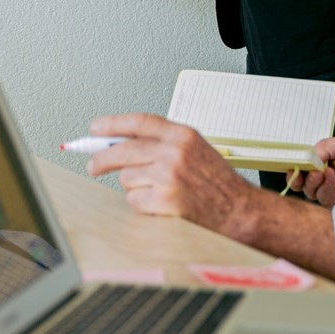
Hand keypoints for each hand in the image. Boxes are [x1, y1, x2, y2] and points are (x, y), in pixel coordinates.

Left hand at [84, 113, 259, 235]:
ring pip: (126, 178)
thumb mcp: (196, 150)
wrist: (240, 212)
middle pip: (123, 150)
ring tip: (158, 191)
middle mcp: (175, 153)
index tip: (95, 128)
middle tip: (94, 165)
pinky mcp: (165, 200)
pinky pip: (134, 200)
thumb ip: (164, 142)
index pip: (140, 122)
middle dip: (102, 159)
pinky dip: (141, 205)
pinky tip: (160, 205)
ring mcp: (169, 176)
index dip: (113, 123)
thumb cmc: (219, 184)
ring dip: (134, 187)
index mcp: (184, 135)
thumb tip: (123, 143)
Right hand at [296, 134, 334, 208]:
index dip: (296, 164)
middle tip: (300, 170)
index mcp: (327, 161)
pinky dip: (324, 188)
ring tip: (320, 172)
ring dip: (311, 181)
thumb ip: (325, 147)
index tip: (292, 161)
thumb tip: (307, 156)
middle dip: (297, 176)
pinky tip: (330, 177)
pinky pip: (324, 199)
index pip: (304, 164)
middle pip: (302, 181)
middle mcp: (327, 177)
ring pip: (310, 191)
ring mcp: (333, 191)